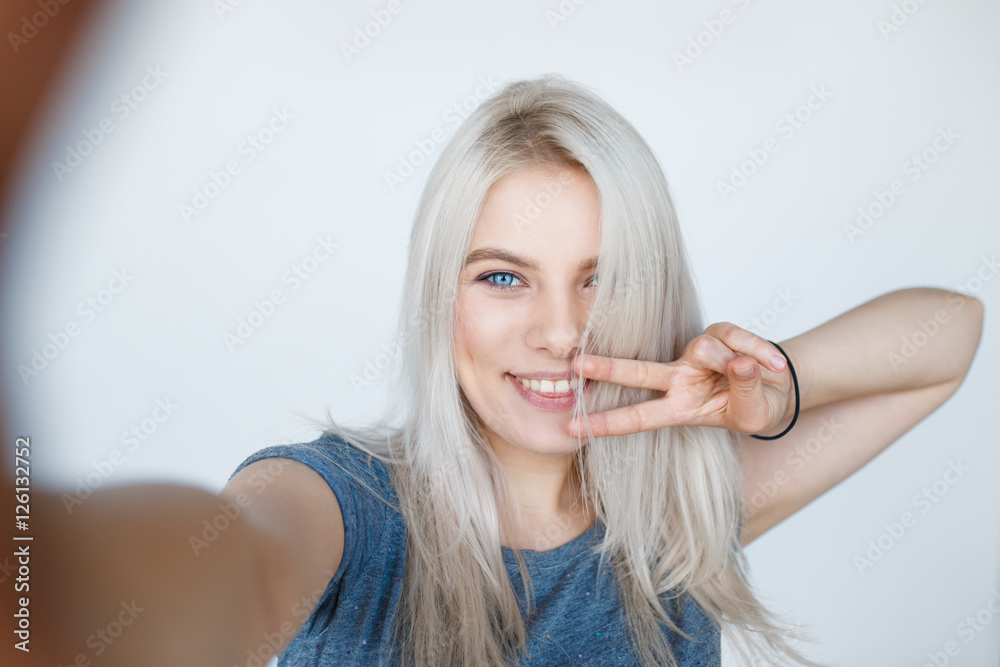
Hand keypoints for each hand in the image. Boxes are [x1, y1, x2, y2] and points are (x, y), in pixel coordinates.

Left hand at [567, 322, 794, 437]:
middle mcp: (681, 377)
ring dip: (735, 363)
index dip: (608, 422)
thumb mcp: (752, 414)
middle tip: (578, 365)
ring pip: (704, 349)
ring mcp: (698, 354)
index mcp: (681, 407)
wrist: (779, 389)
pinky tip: (772, 363)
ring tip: (763, 371)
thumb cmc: (755, 408)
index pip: (640, 416)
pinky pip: (735, 338)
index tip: (572, 427)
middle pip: (640, 371)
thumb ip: (744, 390)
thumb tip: (736, 363)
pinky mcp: (720, 334)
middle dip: (609, 368)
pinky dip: (757, 350)